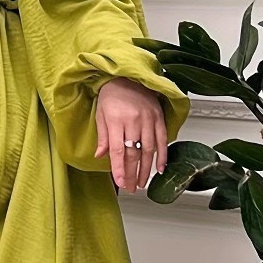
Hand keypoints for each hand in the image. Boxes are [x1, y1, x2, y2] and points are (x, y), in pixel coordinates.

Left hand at [93, 76, 168, 191]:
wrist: (128, 75)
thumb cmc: (112, 95)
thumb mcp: (101, 115)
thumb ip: (103, 137)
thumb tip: (100, 156)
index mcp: (116, 120)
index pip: (117, 150)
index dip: (119, 169)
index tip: (121, 183)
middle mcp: (133, 120)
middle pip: (133, 153)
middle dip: (132, 174)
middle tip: (131, 188)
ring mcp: (148, 119)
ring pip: (148, 150)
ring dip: (146, 169)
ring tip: (142, 183)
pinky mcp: (158, 117)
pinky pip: (162, 139)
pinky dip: (162, 156)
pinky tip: (159, 169)